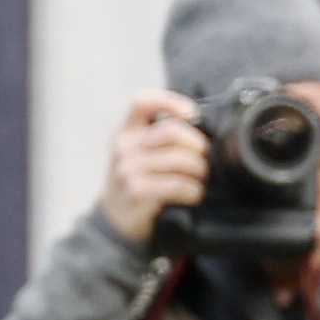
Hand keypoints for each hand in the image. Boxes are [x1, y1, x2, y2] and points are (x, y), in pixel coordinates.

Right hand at [102, 88, 212, 247]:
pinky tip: (194, 194)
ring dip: (199, 170)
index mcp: (126, 130)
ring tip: (201, 177)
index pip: (142, 101)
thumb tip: (202, 125)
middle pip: (171, 131)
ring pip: (179, 160)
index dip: (170, 101)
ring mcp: (127, 170)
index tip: (192, 115)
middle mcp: (123, 147)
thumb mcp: (139, 151)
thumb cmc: (137, 179)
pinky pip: (177, 185)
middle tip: (206, 157)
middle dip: (197, 144)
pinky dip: (193, 190)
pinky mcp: (136, 192)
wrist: (114, 219)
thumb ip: (160, 135)